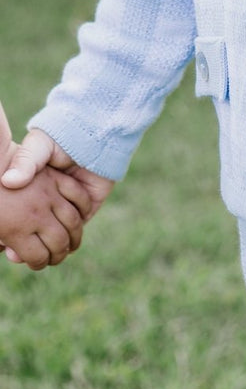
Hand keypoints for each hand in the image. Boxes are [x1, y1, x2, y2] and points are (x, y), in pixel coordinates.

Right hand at [0, 105, 113, 265]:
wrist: (93, 130)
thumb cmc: (60, 137)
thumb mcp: (37, 148)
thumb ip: (25, 163)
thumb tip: (10, 181)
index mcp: (39, 187)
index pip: (22, 216)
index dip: (11, 231)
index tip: (2, 243)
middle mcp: (54, 198)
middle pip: (40, 229)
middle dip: (27, 245)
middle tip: (14, 255)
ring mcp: (71, 202)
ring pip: (57, 233)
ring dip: (47, 248)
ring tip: (32, 258)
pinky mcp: (89, 204)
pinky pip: (78, 227)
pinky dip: (67, 240)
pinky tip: (55, 248)